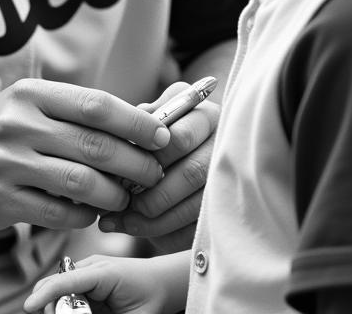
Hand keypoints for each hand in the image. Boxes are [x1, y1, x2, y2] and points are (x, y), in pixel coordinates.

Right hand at [0, 78, 171, 231]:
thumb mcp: (26, 107)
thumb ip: (73, 113)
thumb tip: (140, 119)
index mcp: (30, 93)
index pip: (95, 104)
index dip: (135, 122)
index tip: (162, 135)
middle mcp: (18, 123)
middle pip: (95, 144)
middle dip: (135, 163)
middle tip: (153, 174)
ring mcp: (8, 162)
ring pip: (82, 181)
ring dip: (113, 195)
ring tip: (122, 198)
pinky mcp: (1, 199)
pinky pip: (59, 213)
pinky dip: (84, 216)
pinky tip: (90, 212)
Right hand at [23, 253, 186, 313]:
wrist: (164, 281)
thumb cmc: (154, 296)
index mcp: (103, 272)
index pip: (67, 280)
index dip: (46, 294)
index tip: (29, 307)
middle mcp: (91, 268)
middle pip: (58, 285)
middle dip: (51, 304)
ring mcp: (88, 274)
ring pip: (61, 291)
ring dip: (60, 307)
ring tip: (76, 313)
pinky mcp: (89, 283)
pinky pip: (70, 295)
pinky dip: (66, 307)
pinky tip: (73, 311)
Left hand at [97, 82, 218, 249]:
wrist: (188, 152)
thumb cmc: (161, 129)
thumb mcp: (155, 115)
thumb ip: (141, 120)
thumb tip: (120, 139)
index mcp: (205, 115)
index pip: (181, 138)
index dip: (151, 156)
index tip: (124, 168)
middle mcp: (224, 145)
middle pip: (192, 173)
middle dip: (154, 193)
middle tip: (126, 201)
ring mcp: (231, 180)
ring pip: (195, 206)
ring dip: (157, 220)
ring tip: (126, 222)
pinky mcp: (228, 211)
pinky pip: (199, 229)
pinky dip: (168, 236)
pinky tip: (143, 233)